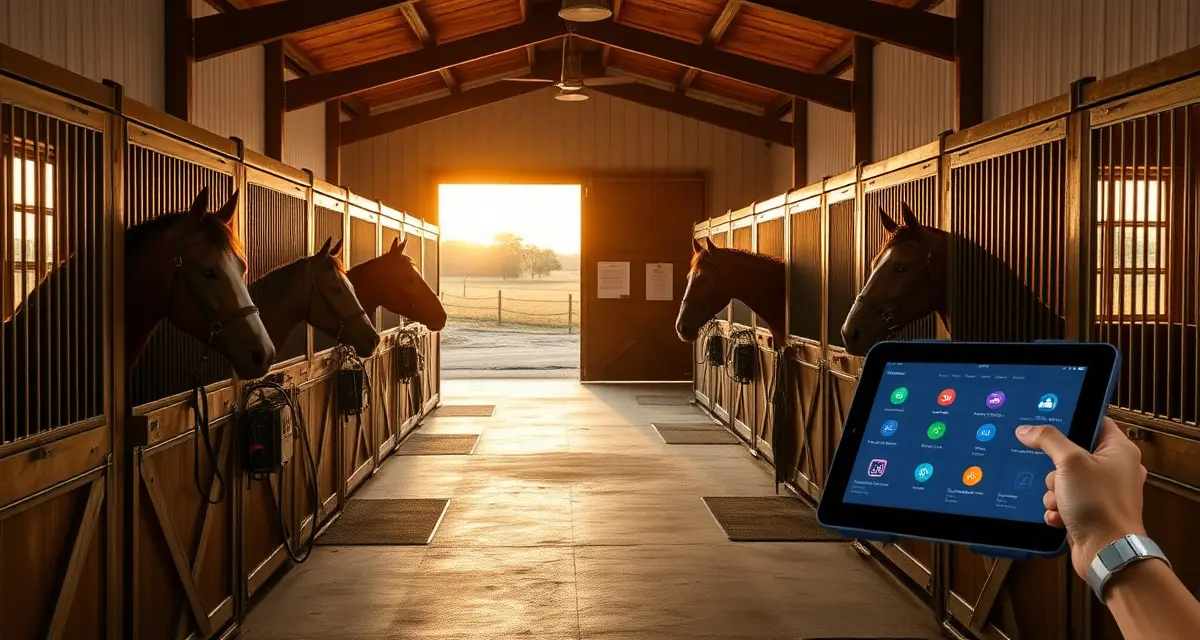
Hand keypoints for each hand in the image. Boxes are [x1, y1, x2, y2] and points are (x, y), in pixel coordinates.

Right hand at [1015, 418, 1147, 578]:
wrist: (1106, 552)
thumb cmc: (1099, 504)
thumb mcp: (1070, 462)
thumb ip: (1047, 440)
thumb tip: (1026, 429)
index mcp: (1120, 450)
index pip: (1094, 422)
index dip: (1072, 421)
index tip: (1049, 424)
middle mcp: (1115, 469)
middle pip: (1072, 453)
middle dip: (1055, 469)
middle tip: (1057, 475)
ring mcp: (1103, 491)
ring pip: (1063, 479)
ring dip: (1054, 491)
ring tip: (1061, 501)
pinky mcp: (1092, 511)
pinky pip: (1065, 500)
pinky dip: (1058, 508)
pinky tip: (1060, 516)